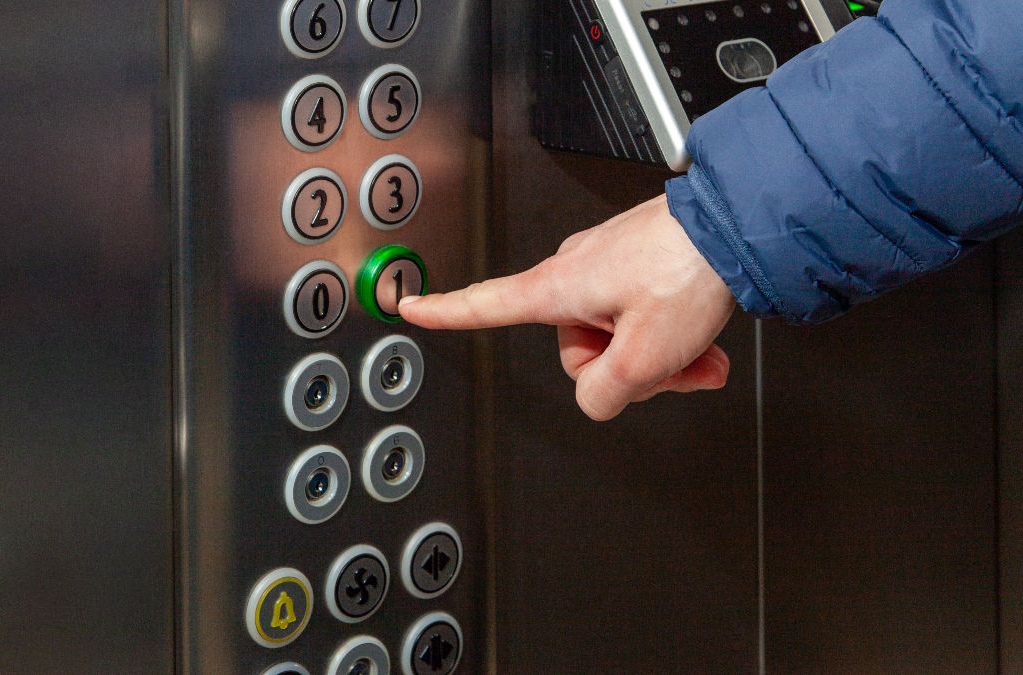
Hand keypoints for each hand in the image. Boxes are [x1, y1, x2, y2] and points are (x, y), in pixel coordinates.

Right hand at [398, 195, 736, 419]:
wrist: (737, 222)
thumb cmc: (690, 269)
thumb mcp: (644, 356)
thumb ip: (605, 393)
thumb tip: (599, 397)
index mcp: (559, 288)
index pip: (485, 305)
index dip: (445, 313)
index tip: (411, 307)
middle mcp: (575, 269)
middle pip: (579, 350)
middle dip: (628, 369)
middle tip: (670, 368)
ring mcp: (608, 263)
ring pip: (618, 335)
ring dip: (659, 355)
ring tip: (697, 354)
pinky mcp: (638, 261)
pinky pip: (640, 312)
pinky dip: (670, 333)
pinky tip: (702, 340)